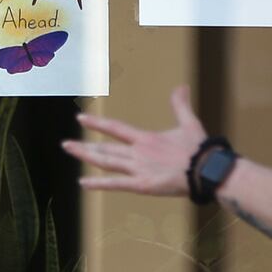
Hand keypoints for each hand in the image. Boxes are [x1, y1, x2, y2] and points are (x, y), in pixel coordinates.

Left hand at [61, 85, 206, 196]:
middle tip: (66, 144)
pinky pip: (116, 184)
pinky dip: (98, 184)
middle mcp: (138, 152)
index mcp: (146, 138)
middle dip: (85, 146)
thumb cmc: (198, 149)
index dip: (98, 123)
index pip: (116, 128)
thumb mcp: (189, 123)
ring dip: (87, 157)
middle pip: (105, 148)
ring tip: (70, 152)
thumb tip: (181, 85)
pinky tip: (83, 184)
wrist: (205, 170)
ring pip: (106, 163)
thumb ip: (181, 105)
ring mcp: (138, 170)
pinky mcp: (142, 186)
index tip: (81, 118)